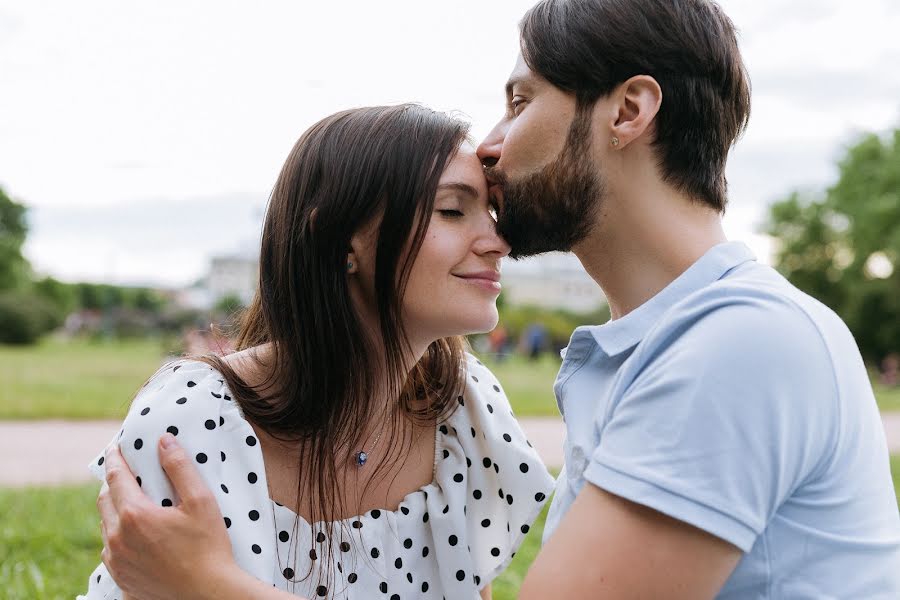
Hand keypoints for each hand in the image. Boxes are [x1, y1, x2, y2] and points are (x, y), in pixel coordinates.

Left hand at [98, 433, 235, 599]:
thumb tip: (164, 441)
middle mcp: (118, 538)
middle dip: (112, 482)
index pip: (116, 477)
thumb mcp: (201, 501)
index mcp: (135, 515)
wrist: (207, 594)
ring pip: (106, 526)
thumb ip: (180, 467)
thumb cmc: (208, 548)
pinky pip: (111, 550)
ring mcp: (116, 561)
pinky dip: (119, 535)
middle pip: (104, 500)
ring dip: (114, 510)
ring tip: (132, 502)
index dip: (114, 458)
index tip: (115, 447)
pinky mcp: (121, 578)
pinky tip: (136, 534)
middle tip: (124, 472)